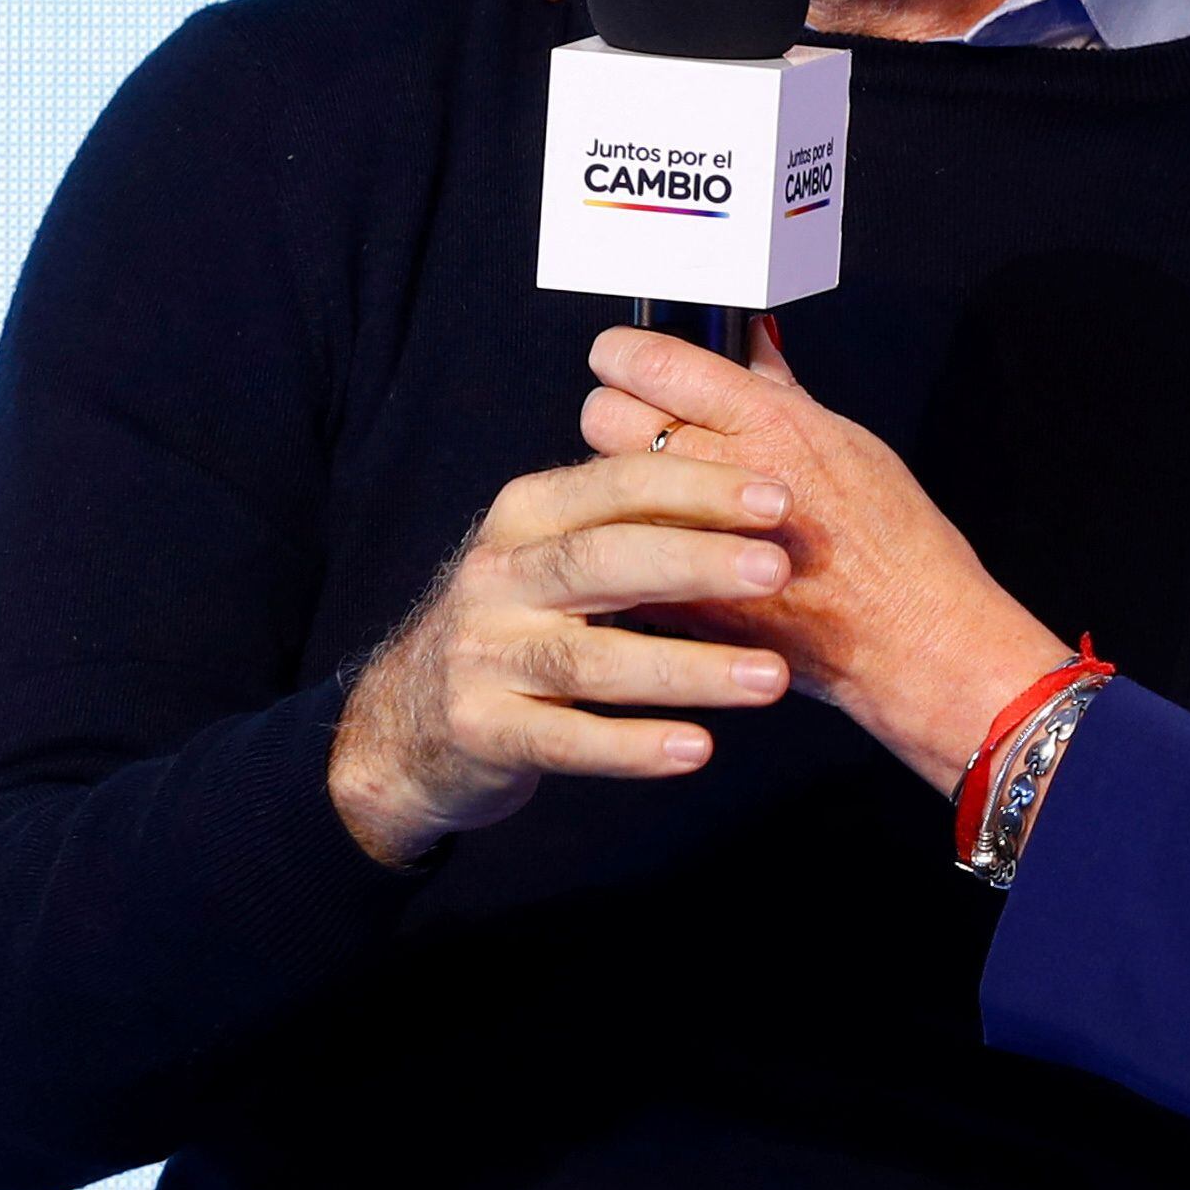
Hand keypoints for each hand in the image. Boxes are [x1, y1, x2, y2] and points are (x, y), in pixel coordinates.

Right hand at [326, 452, 800, 865]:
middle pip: (602, 561)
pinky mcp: (483, 731)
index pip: (613, 486)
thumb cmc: (523, 618)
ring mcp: (482, 657)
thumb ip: (639, 509)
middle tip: (781, 568)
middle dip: (696, 561)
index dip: (695, 488)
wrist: (409, 719)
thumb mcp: (559, 548)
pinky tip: (697, 749)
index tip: (778, 497)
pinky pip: (566, 741)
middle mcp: (497, 577)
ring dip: (688, 668)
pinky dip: (633, 747)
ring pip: (593, 658)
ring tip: (772, 677)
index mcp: (524, 516)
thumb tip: (750, 439)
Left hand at [581, 322, 1075, 793]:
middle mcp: (719, 469)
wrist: (910, 637)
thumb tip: (749, 340)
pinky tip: (664, 547)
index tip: (621, 358)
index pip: (651, 361)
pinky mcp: (676, 596)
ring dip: (616, 482)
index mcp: (765, 421)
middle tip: (642, 428)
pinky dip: (631, 543)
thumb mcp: (846, 439)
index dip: (623, 353)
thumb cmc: (894, 541)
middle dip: (616, 415)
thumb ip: (779, 388)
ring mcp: (690, 537)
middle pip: (604, 415)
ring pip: (600, 483)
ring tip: (656, 494)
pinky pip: (621, 550)